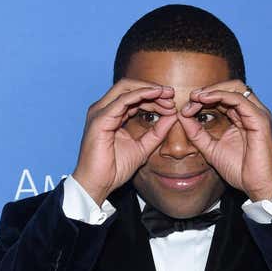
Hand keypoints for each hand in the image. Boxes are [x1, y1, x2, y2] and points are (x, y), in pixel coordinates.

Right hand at [72, 78, 176, 204]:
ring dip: (149, 90)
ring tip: (167, 95)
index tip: (172, 103)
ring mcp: (100, 112)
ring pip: (126, 88)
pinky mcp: (100, 119)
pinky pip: (123, 100)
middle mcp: (104, 109)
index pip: (133, 96)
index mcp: (112, 115)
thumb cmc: (114, 168)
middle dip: (153, 88)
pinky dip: (141, 94)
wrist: (98, 184)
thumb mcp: (143, 147)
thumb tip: (173, 116)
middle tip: (172, 94)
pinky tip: (156, 95)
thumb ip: (157, 132)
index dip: (154, 97)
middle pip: (130, 87)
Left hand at [177, 80, 271, 201]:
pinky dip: (221, 96)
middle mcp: (252, 112)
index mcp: (243, 117)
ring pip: (235, 88)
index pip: (224, 97)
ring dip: (213, 90)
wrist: (256, 186)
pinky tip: (205, 100)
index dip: (204, 98)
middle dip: (208, 90)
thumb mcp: (210, 149)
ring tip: (196, 97)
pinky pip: (239, 99)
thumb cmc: (239, 170)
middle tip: (191, 98)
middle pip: (230, 87)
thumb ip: (197, 133)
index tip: (186, 107)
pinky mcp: (260, 120)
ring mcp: (258, 114)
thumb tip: (181, 116)